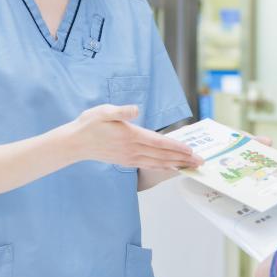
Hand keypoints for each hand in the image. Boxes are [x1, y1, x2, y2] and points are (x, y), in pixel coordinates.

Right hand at [69, 104, 202, 170]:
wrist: (75, 143)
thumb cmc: (89, 124)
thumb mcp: (103, 111)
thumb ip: (121, 111)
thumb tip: (135, 109)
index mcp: (130, 135)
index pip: (159, 142)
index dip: (176, 147)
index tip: (191, 150)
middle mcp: (132, 149)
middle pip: (163, 156)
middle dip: (183, 159)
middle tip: (200, 162)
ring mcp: (130, 157)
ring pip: (158, 163)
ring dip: (176, 164)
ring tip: (190, 166)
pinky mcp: (126, 161)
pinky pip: (149, 166)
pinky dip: (163, 167)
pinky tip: (169, 167)